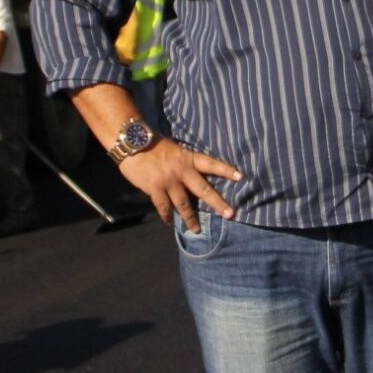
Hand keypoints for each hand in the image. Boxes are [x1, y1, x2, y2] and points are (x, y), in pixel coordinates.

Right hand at [119, 139, 242, 231]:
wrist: (131, 142)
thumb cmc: (151, 144)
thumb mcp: (173, 149)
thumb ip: (183, 163)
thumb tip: (191, 177)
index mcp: (187, 158)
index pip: (211, 164)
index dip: (226, 170)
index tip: (241, 177)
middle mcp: (181, 170)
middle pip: (203, 189)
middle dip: (218, 203)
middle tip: (230, 214)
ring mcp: (168, 181)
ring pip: (183, 204)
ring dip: (191, 218)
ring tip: (197, 230)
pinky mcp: (155, 188)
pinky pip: (163, 206)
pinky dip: (167, 215)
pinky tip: (170, 222)